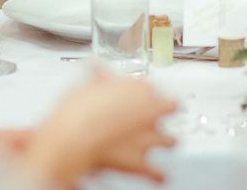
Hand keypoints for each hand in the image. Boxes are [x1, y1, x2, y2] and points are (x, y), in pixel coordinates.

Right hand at [20, 72, 176, 186]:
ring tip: (168, 143)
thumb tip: (97, 69)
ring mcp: (148, 138)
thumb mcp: (89, 83)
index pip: (153, 88)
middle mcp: (150, 112)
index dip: (147, 93)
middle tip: (156, 117)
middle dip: (163, 115)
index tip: (141, 95)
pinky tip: (161, 176)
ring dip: (168, 142)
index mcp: (140, 89)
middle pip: (169, 110)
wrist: (76, 135)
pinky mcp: (140, 162)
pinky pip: (156, 173)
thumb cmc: (80, 108)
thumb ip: (100, 78)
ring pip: (170, 140)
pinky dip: (158, 175)